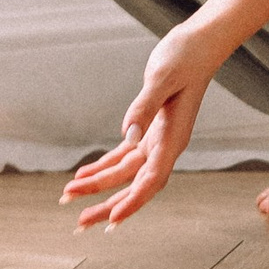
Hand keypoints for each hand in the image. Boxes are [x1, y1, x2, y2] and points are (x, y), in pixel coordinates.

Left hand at [62, 21, 216, 227]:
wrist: (199, 45)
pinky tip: (83, 174)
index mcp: (173, 138)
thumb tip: (128, 136)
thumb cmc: (184, 58)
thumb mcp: (162, 78)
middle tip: (80, 223)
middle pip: (135, 186)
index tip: (113, 220)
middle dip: (108, 205)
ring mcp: (157, 139)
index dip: (133, 202)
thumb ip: (144, 108)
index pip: (152, 180)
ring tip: (69, 198)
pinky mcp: (148, 128)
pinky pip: (123, 156)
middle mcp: (166, 145)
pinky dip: (103, 166)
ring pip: (125, 174)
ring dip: (98, 187)